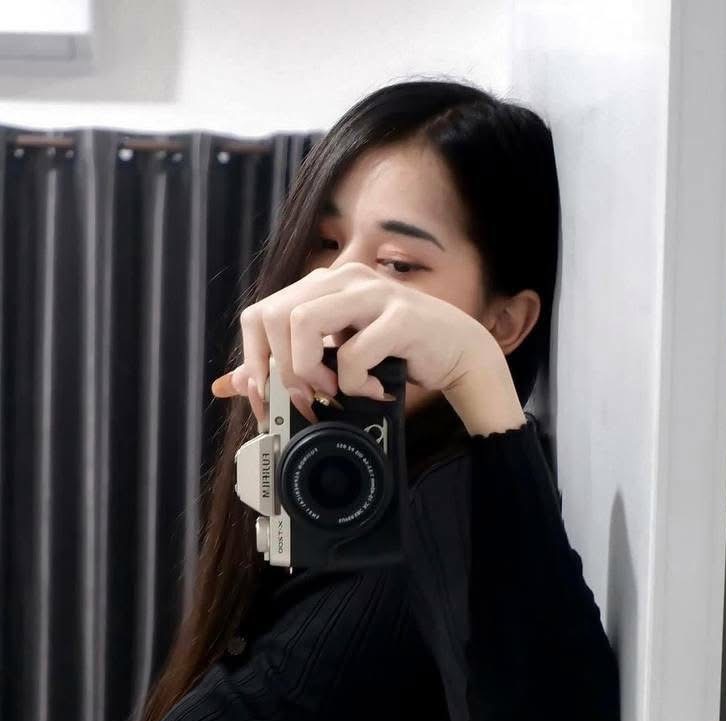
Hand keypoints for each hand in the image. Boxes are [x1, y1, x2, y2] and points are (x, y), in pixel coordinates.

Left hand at [210, 261, 496, 428]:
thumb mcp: (333, 360)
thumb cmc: (396, 355)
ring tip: (335, 393)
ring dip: (311, 371)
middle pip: (275, 316)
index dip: (254, 360)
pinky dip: (356, 382)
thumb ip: (285, 366)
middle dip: (282, 370)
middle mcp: (342, 279)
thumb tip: (228, 385)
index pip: (259, 314)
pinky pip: (354, 352)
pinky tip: (372, 391)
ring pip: (304, 323)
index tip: (269, 397)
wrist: (460, 354)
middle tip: (305, 399)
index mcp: (321, 285)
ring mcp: (372, 294)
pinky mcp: (400, 316)